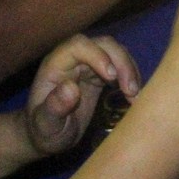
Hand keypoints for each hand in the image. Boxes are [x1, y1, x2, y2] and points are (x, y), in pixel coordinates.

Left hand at [24, 35, 140, 156]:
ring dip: (129, 69)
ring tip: (134, 96)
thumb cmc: (43, 129)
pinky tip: (133, 96)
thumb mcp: (46, 125)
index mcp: (56, 64)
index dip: (98, 55)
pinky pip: (119, 65)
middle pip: (102, 44)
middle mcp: (73, 58)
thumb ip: (54, 107)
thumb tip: (71, 88)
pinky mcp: (99, 73)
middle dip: (121, 62)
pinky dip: (130, 77)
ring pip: (115, 52)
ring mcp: (88, 64)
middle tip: (131, 90)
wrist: (49, 134)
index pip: (79, 45)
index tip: (112, 78)